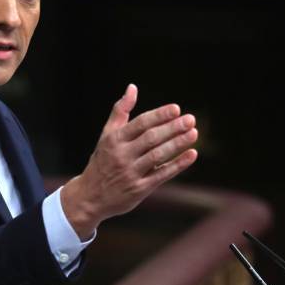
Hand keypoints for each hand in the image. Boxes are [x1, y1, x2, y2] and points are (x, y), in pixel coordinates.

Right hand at [61, 85, 197, 238]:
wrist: (90, 197)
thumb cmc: (102, 161)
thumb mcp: (106, 135)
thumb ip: (120, 111)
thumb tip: (132, 87)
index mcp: (115, 140)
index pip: (140, 124)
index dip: (159, 115)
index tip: (176, 109)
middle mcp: (122, 155)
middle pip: (151, 138)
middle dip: (172, 128)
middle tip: (190, 119)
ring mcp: (130, 173)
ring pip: (158, 156)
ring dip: (177, 144)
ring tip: (194, 133)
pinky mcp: (139, 189)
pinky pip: (162, 175)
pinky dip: (178, 165)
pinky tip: (191, 154)